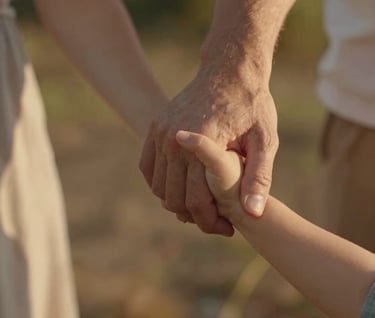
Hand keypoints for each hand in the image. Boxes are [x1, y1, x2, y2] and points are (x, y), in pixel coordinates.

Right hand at [139, 63, 277, 235]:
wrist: (230, 71)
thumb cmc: (252, 106)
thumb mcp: (265, 140)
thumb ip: (258, 177)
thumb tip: (254, 212)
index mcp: (202, 143)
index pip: (197, 200)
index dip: (211, 222)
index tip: (226, 227)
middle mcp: (174, 139)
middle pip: (174, 198)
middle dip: (193, 217)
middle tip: (214, 220)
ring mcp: (161, 132)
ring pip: (158, 186)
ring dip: (175, 202)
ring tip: (198, 204)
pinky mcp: (156, 127)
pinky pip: (147, 167)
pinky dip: (160, 183)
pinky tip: (179, 186)